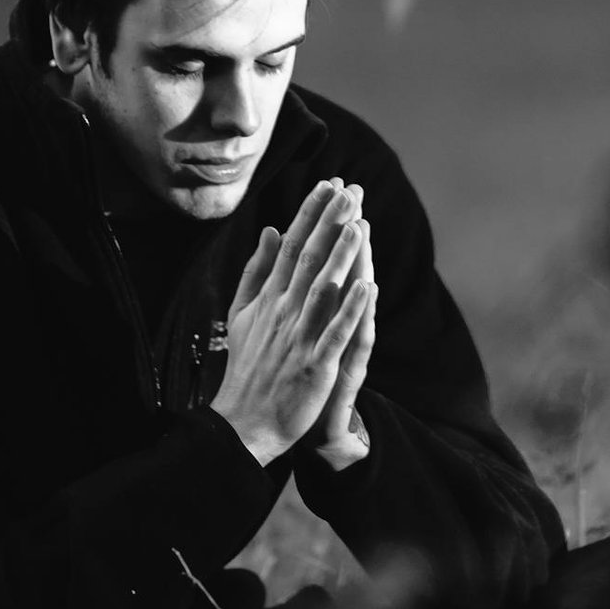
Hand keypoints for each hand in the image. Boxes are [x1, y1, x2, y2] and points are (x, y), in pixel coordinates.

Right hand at [210, 179, 371, 466]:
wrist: (243, 423)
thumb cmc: (246, 367)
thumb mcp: (242, 313)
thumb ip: (257, 270)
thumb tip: (272, 230)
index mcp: (269, 298)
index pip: (292, 246)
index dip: (311, 214)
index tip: (328, 184)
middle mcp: (283, 312)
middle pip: (310, 259)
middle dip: (331, 222)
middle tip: (350, 190)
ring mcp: (299, 338)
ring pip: (324, 289)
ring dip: (342, 256)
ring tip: (359, 223)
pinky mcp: (314, 366)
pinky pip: (334, 334)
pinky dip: (350, 310)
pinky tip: (367, 286)